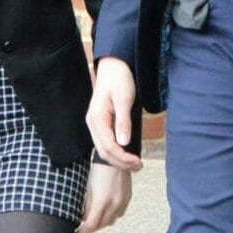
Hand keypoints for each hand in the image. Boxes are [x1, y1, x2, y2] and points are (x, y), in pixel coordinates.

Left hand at [75, 162, 130, 232]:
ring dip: (102, 223)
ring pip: (111, 221)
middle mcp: (114, 204)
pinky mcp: (127, 198)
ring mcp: (123, 202)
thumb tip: (81, 218)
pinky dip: (111, 216)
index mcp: (102, 201)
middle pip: (101, 225)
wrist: (114, 158)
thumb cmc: (97, 170)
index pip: (91, 225)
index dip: (82, 232)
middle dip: (91, 228)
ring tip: (93, 219)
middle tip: (82, 227)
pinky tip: (105, 212)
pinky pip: (119, 213)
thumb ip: (85, 205)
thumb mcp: (87, 188)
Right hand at [85, 57, 141, 171]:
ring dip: (118, 159)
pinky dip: (115, 151)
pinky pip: (105, 142)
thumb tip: (124, 144)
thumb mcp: (124, 100)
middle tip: (139, 167)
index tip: (138, 162)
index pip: (108, 146)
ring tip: (134, 164)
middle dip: (121, 162)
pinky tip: (126, 153)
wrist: (113, 66)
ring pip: (103, 149)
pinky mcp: (100, 122)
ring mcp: (95, 123)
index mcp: (97, 118)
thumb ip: (123, 122)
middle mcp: (93, 123)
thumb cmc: (119, 79)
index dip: (123, 158)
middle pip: (104, 151)